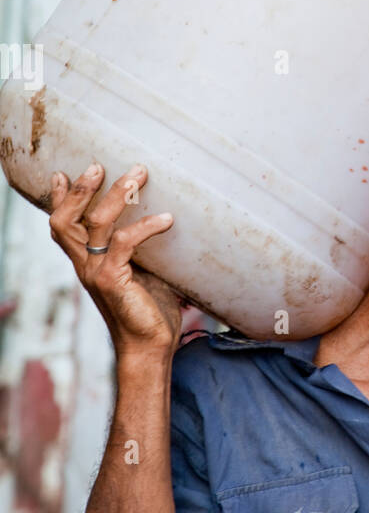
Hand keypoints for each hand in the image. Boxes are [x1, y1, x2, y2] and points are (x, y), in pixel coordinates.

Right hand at [49, 162, 182, 358]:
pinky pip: (124, 242)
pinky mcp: (112, 280)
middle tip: (98, 165)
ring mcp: (96, 272)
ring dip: (117, 194)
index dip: (58, 200)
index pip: (63, 227)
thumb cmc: (150, 311)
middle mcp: (85, 266)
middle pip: (66, 220)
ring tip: (138, 174)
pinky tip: (166, 219)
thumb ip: (141, 251)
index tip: (60, 173)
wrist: (149, 347)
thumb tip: (165, 220)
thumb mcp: (143, 273)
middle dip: (80, 190)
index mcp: (88, 263)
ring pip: (96, 223)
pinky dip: (145, 226)